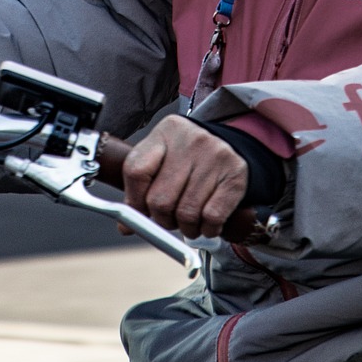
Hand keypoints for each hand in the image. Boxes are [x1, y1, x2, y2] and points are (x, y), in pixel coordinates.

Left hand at [121, 114, 248, 238]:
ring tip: (189, 221)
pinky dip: (207, 229)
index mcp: (166, 131)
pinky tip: (207, 223)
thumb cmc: (187, 159)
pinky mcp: (235, 175)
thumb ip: (140, 186)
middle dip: (162, 220)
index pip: (136, 171)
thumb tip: (126, 226)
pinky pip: (212, 218)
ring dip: (185, 228)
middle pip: (160, 200)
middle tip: (169, 218)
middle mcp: (192, 140)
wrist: (233, 148)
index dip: (134, 201)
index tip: (141, 212)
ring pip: (186, 214)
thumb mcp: (161, 160)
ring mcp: (216, 155)